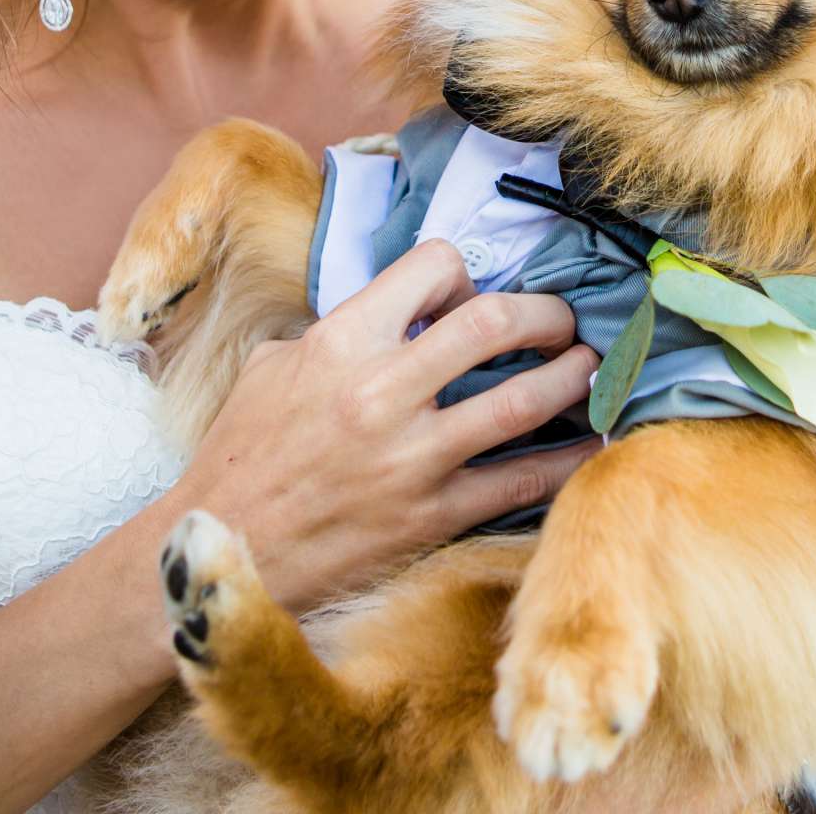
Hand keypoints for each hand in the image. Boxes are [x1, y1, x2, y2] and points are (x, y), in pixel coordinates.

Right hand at [176, 238, 601, 609]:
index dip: (462, 272)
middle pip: (497, 322)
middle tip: (565, 321)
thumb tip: (401, 309)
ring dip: (575, 375)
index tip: (469, 294)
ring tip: (592, 366)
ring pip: (525, 398)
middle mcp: (382, 392)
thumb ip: (341, 330)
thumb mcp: (274, 366)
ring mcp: (413, 458)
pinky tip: (592, 443)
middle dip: (547, 314)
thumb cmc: (243, 455)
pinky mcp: (433, 516)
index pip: (433, 267)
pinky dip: (569, 459)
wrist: (222, 549)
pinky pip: (523, 481)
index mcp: (342, 341)